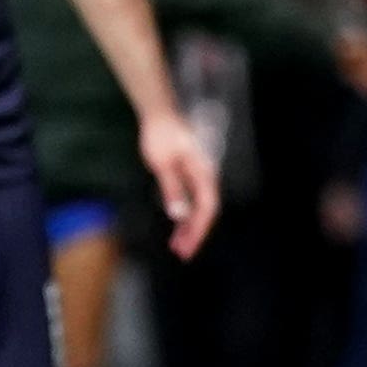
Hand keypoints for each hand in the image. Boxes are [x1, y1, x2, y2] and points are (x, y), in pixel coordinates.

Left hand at [137, 106, 222, 258]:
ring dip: (189, 226)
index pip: (207, 208)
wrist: (159, 113)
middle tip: (182, 253)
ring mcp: (198, 175)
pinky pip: (191, 198)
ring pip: (198, 206)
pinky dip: (185, 213)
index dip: (199, 230)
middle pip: (205, 211)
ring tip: (177, 245)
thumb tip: (179, 214)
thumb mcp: (162, 164)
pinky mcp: (189, 173)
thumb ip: (172, 189)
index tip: (187, 247)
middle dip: (195, 234)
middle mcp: (205, 175)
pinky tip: (177, 224)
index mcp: (204, 173)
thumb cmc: (160, 135)